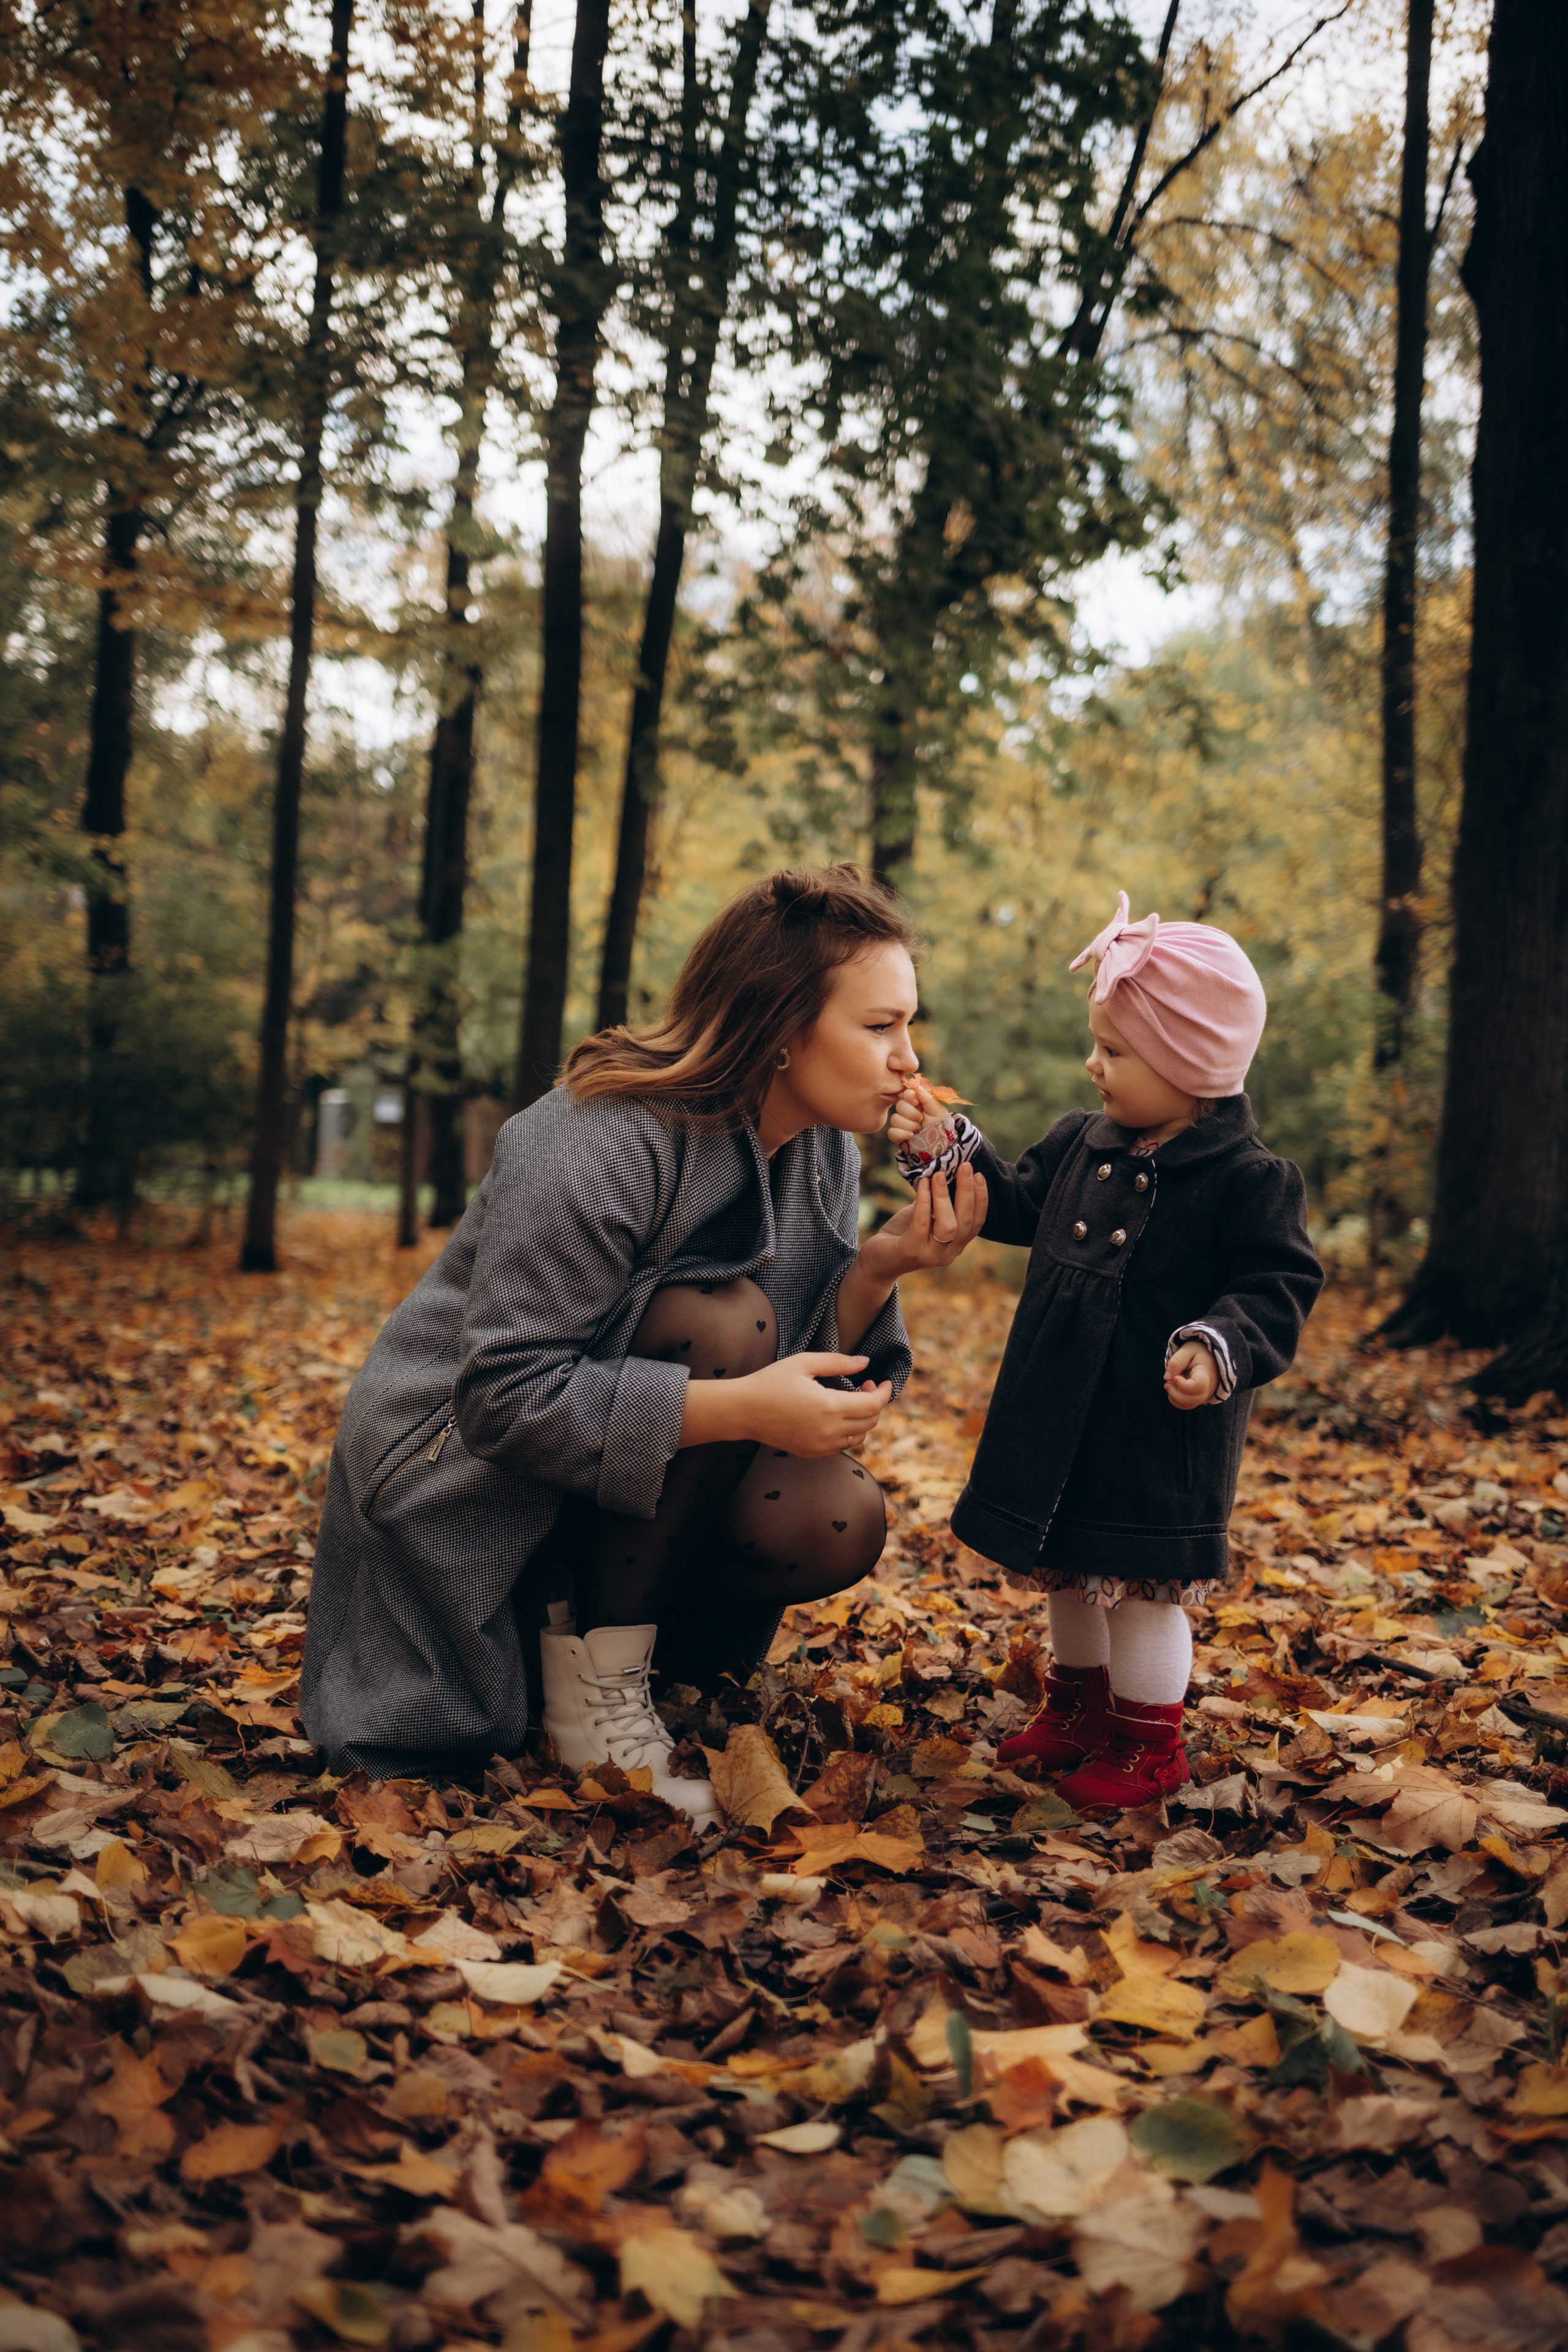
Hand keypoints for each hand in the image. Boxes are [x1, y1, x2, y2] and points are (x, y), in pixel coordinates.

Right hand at [727, 1353, 892, 1456]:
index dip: (884, 1392)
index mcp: (829, 1406)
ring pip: (861, 1437)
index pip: (873, 1405)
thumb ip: (838, 1362)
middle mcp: (829, 1431)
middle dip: (875, 1402)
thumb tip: (865, 1362)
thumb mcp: (804, 1363)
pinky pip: (844, 1446)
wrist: (743, 1411)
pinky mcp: (813, 1453)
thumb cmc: (771, 1382)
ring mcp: (821, 1446)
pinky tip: (837, 1415)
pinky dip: (850, 1432)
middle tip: (864, 1384)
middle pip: (871, 1421)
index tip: (884, 1381)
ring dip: (864, 1419)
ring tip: (852, 1400)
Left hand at [867, 1161, 988, 1276]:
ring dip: (944, 1197)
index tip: (978, 1174)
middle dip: (967, 1192)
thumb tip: (945, 1170)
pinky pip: (922, 1224)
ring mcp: (932, 1255)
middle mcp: (949, 1253)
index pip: (976, 1222)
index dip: (980, 1199)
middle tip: (965, 1166)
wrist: (877, 1259)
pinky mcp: (912, 1251)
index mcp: (957, 1244)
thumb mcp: (925, 1215)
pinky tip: (923, 1184)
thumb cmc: (903, 1234)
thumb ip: (937, 1200)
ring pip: (948, 1226)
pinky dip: (924, 1201)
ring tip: (938, 1175)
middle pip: (966, 1222)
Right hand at [886, 1078, 939, 1148]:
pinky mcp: (897, 1135)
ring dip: (909, 1125)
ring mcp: (900, 1123)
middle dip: (911, 1113)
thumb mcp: (938, 1111)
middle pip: (899, 1105)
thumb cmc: (940, 1125)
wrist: (940, 1143)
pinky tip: (911, 1136)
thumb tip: (917, 1087)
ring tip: (919, 1129)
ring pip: (895, 1119)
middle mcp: (906, 1111)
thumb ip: (928, 1099)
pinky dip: (901, 1134)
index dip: (909, 1097)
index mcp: (916, 1102)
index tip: (917, 1102)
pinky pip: (891, 1132)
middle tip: (921, 1119)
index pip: (906, 1093)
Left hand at [1165, 1340, 1218, 1410]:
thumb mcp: (1188, 1350)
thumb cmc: (1199, 1353)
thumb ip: (1176, 1362)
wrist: (1210, 1358)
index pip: (1199, 1386)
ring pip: (1187, 1404)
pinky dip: (1175, 1399)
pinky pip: (1185, 1405)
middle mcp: (1208, 1388)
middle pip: (1191, 1400)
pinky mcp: (1198, 1399)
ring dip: (1173, 1396)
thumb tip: (1167, 1378)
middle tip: (1168, 1381)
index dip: (1183, 1385)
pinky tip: (1174, 1387)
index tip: (1175, 1377)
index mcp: (1206, 1374)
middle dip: (1174, 1393)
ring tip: (1170, 1383)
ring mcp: (1204, 1395)